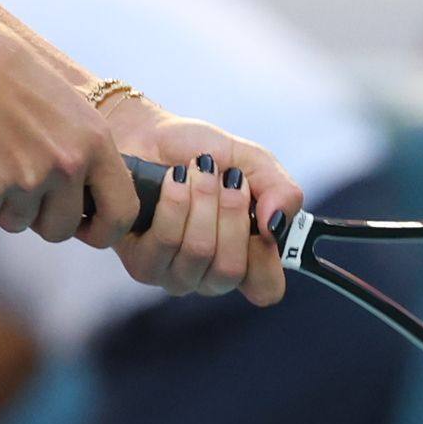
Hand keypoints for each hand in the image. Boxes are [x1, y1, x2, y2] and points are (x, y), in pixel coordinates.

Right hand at [0, 0, 129, 244]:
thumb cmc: (15, 81)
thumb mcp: (73, 112)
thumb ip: (87, 157)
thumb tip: (89, 203)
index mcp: (96, 144)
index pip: (120, 214)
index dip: (103, 231)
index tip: (86, 228)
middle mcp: (67, 165)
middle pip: (61, 229)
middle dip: (42, 220)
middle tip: (24, 191)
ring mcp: (27, 179)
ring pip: (19, 224)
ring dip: (5, 204)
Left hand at [110, 106, 305, 307]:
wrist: (149, 135)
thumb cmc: (202, 155)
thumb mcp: (252, 163)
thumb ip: (280, 191)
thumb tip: (277, 224)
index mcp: (245, 260)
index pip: (266, 288)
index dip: (267, 257)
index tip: (262, 219)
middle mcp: (209, 276)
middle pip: (231, 269)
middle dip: (232, 211)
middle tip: (227, 176)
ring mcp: (175, 275)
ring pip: (199, 251)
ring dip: (203, 199)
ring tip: (196, 170)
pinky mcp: (142, 264)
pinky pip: (166, 240)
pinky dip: (175, 200)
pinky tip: (173, 178)